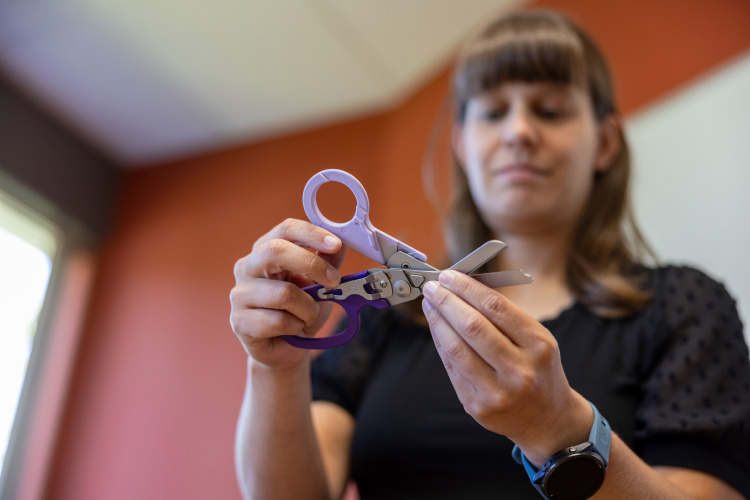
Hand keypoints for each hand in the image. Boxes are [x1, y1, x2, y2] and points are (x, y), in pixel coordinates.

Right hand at [230, 218, 345, 368]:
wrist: (285, 349)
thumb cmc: (300, 311)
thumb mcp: (320, 284)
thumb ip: (329, 262)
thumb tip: (342, 242)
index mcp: (265, 250)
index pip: (286, 229)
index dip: (312, 234)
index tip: (336, 244)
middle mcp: (247, 267)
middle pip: (276, 251)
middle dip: (312, 265)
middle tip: (334, 281)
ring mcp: (239, 294)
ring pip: (284, 293)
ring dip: (308, 308)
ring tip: (308, 316)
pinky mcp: (239, 321)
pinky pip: (278, 321)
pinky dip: (296, 326)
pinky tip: (292, 330)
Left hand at [421, 270, 591, 465]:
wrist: (548, 420)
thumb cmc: (538, 369)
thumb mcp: (537, 339)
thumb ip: (505, 316)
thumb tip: (462, 288)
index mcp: (539, 345)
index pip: (496, 307)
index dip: (467, 288)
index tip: (450, 276)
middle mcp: (520, 370)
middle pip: (473, 326)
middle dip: (447, 301)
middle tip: (433, 287)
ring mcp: (498, 392)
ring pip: (456, 348)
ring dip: (437, 321)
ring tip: (430, 304)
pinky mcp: (478, 406)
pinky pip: (452, 368)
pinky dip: (441, 343)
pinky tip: (436, 328)